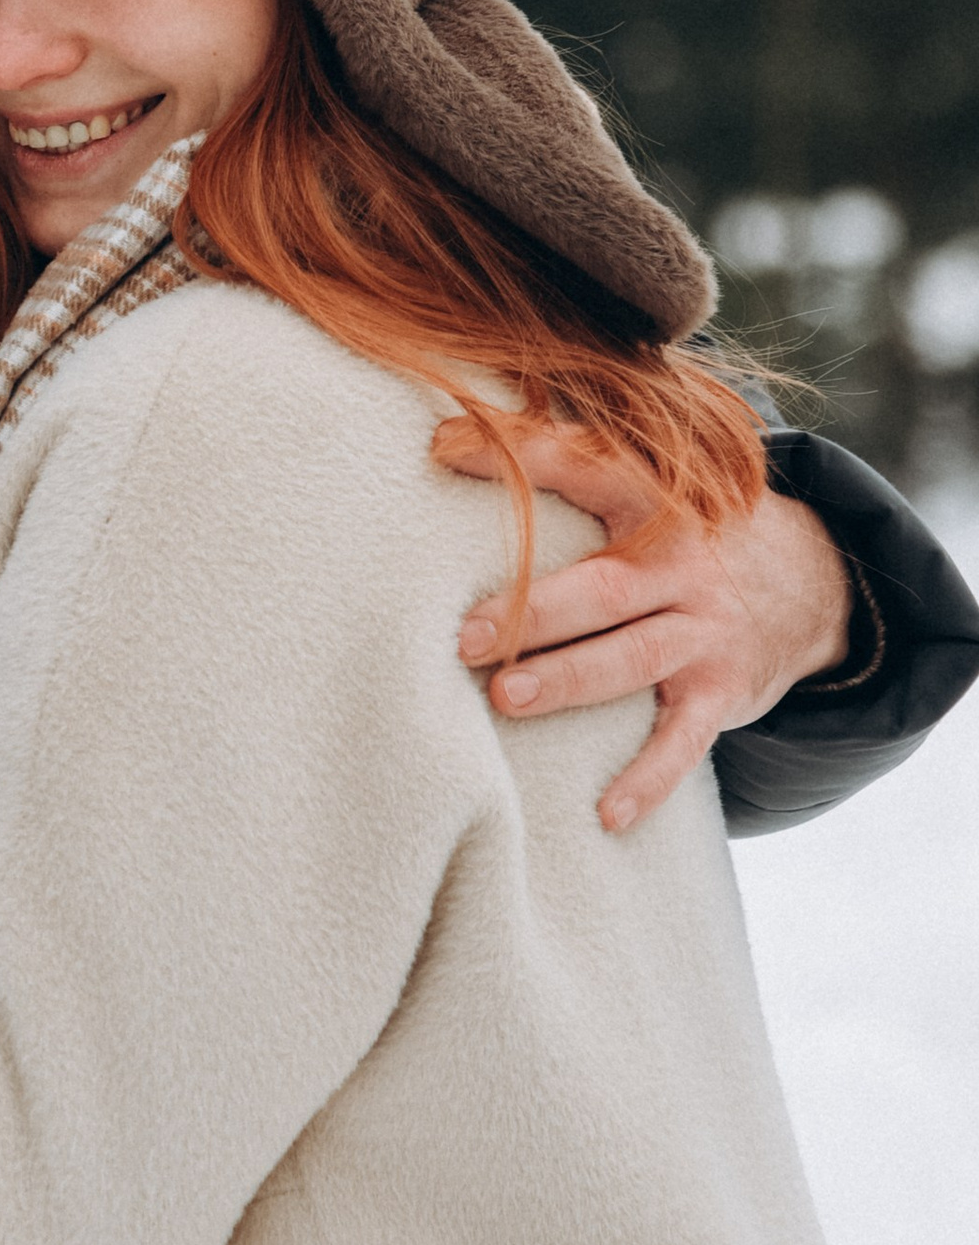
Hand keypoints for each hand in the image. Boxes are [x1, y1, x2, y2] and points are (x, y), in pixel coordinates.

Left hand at [434, 416, 851, 831]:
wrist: (807, 581)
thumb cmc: (675, 529)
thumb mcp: (644, 484)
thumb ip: (567, 466)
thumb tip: (439, 431)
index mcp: (652, 497)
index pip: (580, 463)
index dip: (515, 452)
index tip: (438, 447)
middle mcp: (680, 562)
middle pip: (603, 587)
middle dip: (532, 612)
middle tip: (462, 635)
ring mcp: (705, 628)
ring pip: (633, 658)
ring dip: (569, 681)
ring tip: (506, 699)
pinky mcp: (724, 690)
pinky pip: (684, 741)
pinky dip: (648, 779)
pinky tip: (605, 813)